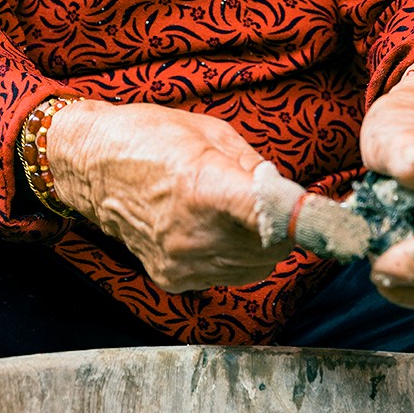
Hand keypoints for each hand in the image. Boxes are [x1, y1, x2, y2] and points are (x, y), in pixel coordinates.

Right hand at [44, 101, 289, 291]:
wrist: (89, 165)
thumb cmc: (148, 137)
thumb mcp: (211, 133)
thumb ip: (255, 168)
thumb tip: (287, 194)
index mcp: (205, 188)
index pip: (275, 218)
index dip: (307, 218)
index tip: (325, 213)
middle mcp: (192, 234)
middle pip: (274, 247)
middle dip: (284, 225)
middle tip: (271, 200)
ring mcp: (181, 262)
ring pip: (256, 266)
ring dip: (262, 242)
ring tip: (237, 211)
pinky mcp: (172, 279)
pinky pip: (229, 275)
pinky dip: (235, 255)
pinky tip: (216, 228)